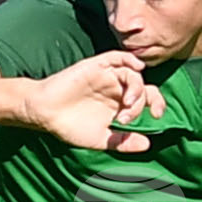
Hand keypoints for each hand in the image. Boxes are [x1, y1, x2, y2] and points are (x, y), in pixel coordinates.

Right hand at [26, 51, 164, 151]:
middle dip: (146, 101)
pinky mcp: (95, 66)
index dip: (157, 105)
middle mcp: (116, 89)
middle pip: (143, 87)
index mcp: (120, 104)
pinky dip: (129, 59)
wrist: (44, 115)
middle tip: (130, 117)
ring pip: (132, 74)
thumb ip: (123, 142)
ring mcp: (106, 76)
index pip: (147, 99)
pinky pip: (116, 57)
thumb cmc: (69, 127)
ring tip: (127, 104)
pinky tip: (136, 67)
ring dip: (136, 88)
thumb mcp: (100, 140)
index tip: (157, 117)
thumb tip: (148, 144)